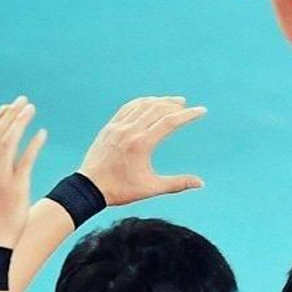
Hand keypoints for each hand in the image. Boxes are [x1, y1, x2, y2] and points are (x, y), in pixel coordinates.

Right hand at [0, 97, 43, 247]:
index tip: (7, 107)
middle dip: (11, 115)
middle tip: (23, 101)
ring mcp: (2, 178)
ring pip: (11, 143)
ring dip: (21, 123)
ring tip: (31, 109)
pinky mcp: (18, 186)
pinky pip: (27, 160)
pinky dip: (34, 145)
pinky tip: (42, 133)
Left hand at [77, 96, 206, 205]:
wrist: (90, 187)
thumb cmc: (121, 190)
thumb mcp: (151, 188)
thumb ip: (177, 183)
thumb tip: (200, 183)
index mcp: (141, 144)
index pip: (169, 122)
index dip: (187, 115)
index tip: (201, 111)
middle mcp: (129, 131)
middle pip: (157, 109)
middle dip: (174, 105)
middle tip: (186, 105)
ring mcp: (117, 127)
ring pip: (142, 105)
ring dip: (159, 101)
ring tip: (172, 101)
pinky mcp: (109, 127)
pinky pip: (127, 108)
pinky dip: (141, 103)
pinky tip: (148, 103)